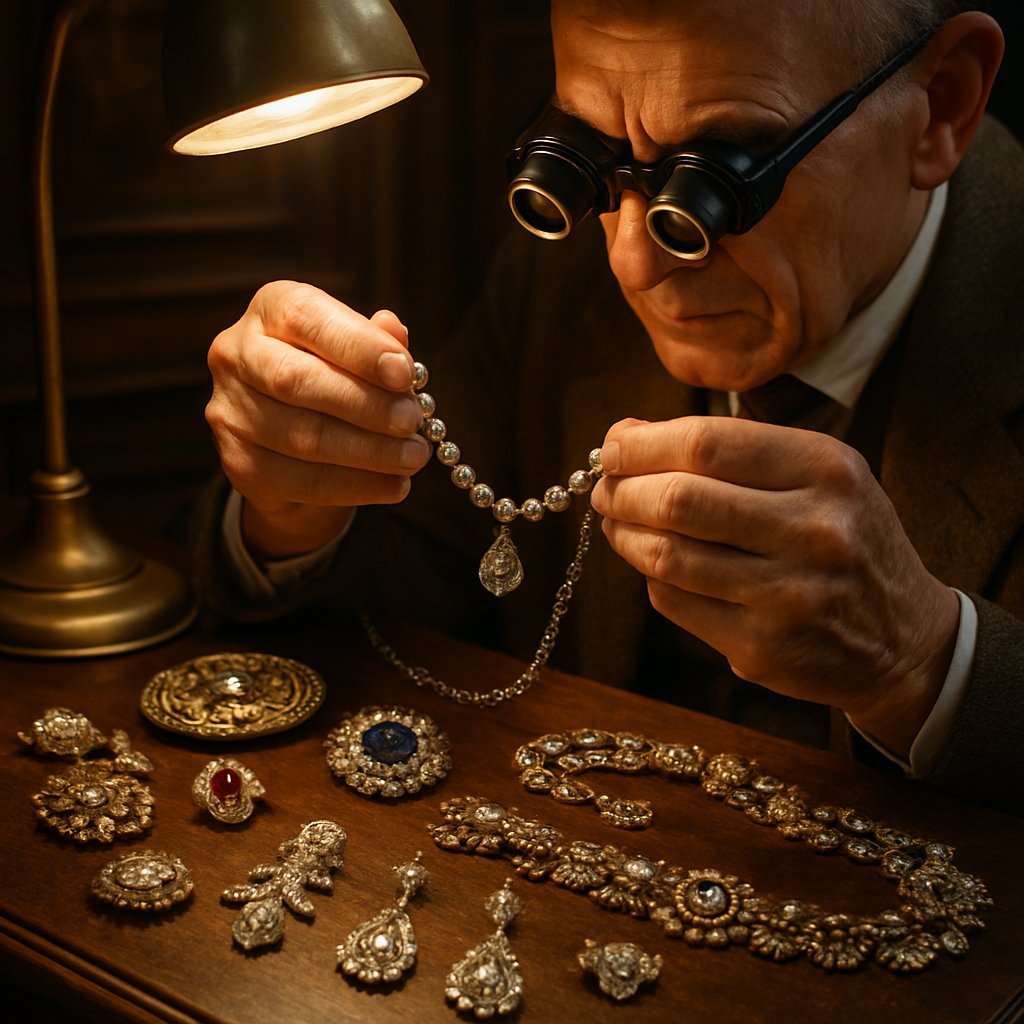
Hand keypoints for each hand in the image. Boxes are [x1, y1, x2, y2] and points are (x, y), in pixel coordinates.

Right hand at [206, 281, 431, 558]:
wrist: (293, 442)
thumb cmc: (335, 378)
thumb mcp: (357, 350)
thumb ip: (376, 341)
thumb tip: (394, 332)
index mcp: (270, 310)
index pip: (306, 318)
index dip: (358, 346)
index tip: (404, 373)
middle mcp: (237, 355)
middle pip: (295, 381)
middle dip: (364, 404)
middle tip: (411, 421)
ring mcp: (231, 412)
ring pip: (303, 437)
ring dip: (369, 451)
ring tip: (413, 457)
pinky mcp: (240, 463)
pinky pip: (302, 481)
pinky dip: (357, 485)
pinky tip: (395, 485)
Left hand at [591, 416, 959, 756]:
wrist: (906, 640)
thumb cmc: (845, 539)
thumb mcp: (817, 476)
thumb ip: (730, 451)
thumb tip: (626, 435)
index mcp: (828, 470)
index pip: (706, 443)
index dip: (641, 444)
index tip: (612, 446)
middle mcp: (814, 531)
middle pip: (678, 499)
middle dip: (622, 489)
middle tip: (606, 489)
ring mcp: (788, 596)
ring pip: (665, 555)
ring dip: (623, 534)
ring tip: (616, 522)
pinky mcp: (762, 648)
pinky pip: (673, 602)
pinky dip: (649, 576)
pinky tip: (652, 562)